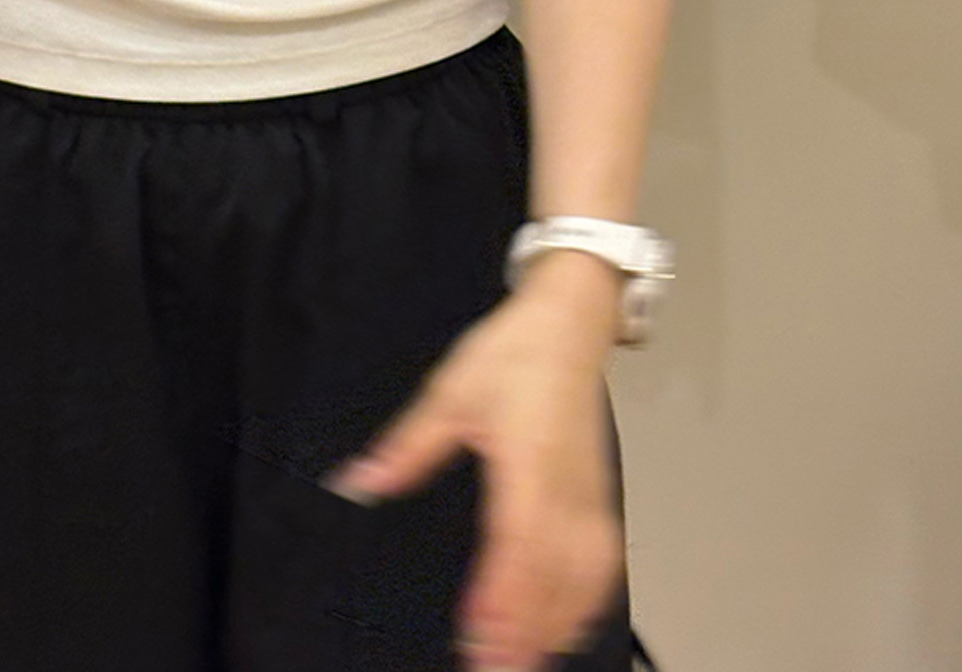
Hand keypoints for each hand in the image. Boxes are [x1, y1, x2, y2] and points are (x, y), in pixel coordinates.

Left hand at [320, 271, 624, 670]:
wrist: (568, 323)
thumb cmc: (514, 353)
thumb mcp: (449, 392)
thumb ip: (407, 446)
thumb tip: (360, 481)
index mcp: (527, 463)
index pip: (517, 546)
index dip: (500, 600)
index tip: (476, 640)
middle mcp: (565, 490)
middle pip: (551, 578)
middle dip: (522, 632)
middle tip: (491, 669)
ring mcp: (590, 497)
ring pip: (582, 580)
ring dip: (553, 625)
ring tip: (518, 660)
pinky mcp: (601, 498)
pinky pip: (601, 565)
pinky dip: (584, 603)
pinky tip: (561, 626)